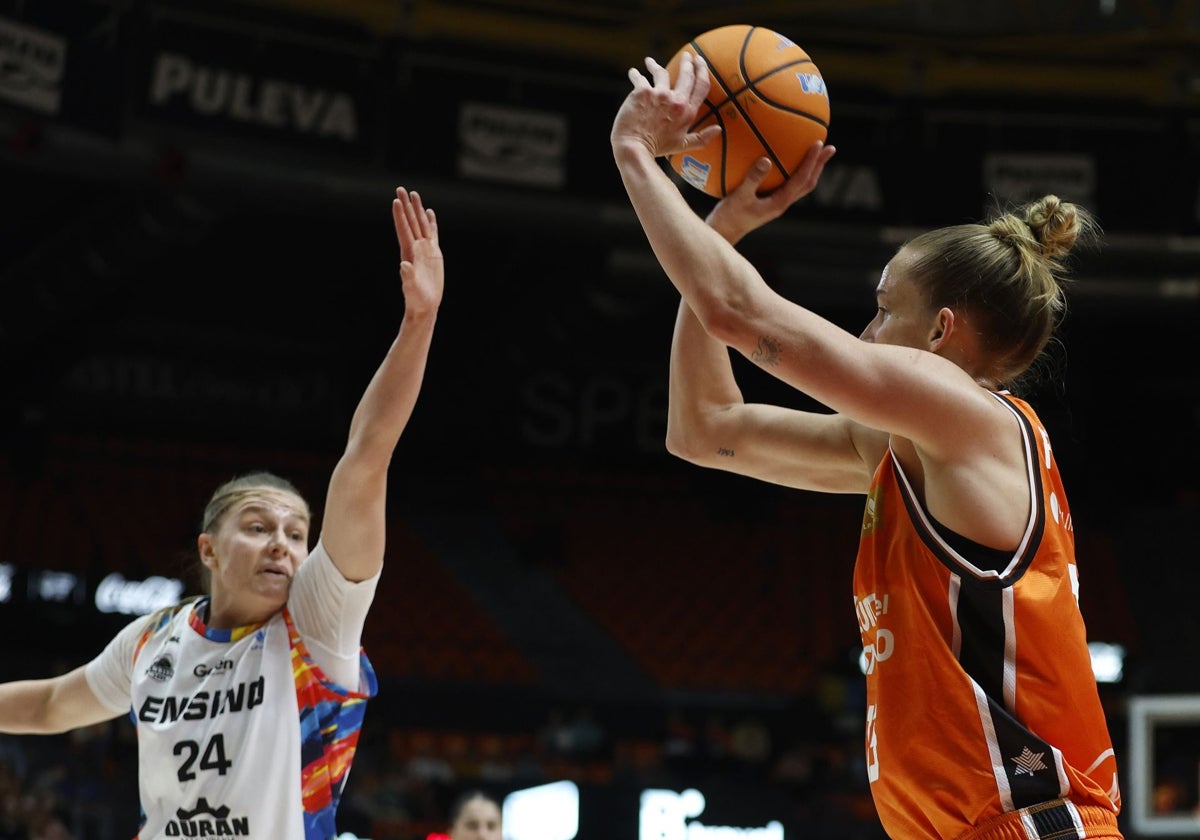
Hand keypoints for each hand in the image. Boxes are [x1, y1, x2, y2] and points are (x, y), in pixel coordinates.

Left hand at [392, 187, 443, 316]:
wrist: (425, 304)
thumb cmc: (416, 298)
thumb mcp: (411, 288)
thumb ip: (407, 277)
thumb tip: (404, 265)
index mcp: (409, 253)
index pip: (403, 229)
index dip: (400, 215)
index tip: (396, 200)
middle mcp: (415, 248)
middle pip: (410, 222)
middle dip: (406, 205)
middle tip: (401, 189)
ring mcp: (425, 249)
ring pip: (421, 224)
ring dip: (417, 209)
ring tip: (415, 194)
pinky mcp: (434, 253)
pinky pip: (433, 233)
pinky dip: (431, 222)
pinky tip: (429, 212)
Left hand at [611, 51, 722, 158]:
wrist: (634, 148)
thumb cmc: (656, 148)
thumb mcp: (682, 145)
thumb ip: (701, 138)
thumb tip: (718, 130)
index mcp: (687, 112)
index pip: (701, 86)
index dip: (702, 71)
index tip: (700, 62)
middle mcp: (676, 100)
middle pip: (686, 74)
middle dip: (687, 62)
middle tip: (686, 56)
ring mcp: (659, 94)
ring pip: (661, 72)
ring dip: (655, 65)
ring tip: (650, 62)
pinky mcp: (642, 91)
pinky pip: (639, 77)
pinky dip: (635, 74)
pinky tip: (633, 73)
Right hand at [706, 141, 836, 244]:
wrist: (723, 234)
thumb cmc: (728, 217)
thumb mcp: (738, 197)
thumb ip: (752, 179)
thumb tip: (766, 160)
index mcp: (779, 203)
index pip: (801, 180)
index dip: (811, 162)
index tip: (819, 144)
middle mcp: (782, 204)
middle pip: (807, 183)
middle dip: (819, 165)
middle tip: (830, 148)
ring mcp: (776, 204)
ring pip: (800, 185)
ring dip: (811, 169)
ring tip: (817, 153)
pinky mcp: (769, 202)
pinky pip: (787, 184)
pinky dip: (794, 172)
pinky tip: (787, 161)